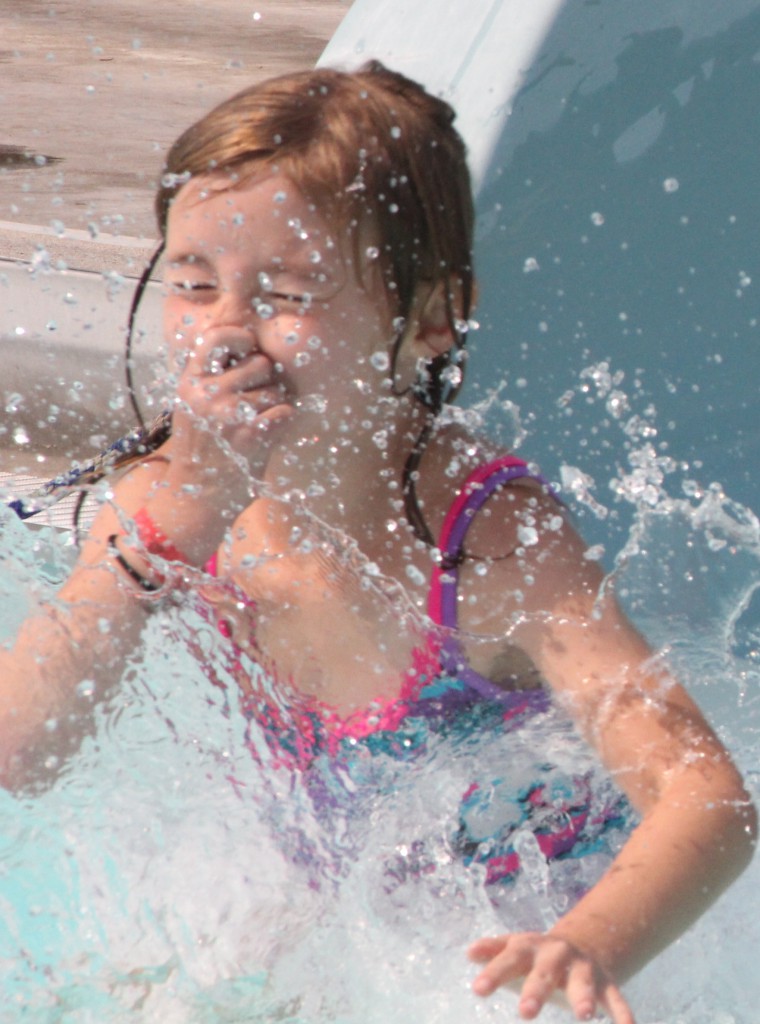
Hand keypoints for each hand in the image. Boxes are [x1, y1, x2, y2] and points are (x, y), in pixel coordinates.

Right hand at [171, 324, 292, 472]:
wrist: (195, 496)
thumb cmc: (200, 449)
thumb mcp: (189, 407)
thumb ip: (208, 378)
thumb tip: (243, 348)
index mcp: (190, 383)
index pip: (216, 337)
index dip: (240, 337)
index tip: (249, 348)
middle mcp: (208, 393)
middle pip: (260, 363)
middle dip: (266, 380)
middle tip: (256, 401)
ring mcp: (230, 413)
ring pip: (276, 390)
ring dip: (275, 405)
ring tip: (257, 423)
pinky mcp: (252, 433)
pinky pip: (285, 410)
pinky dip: (283, 421)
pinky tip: (269, 433)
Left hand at [468, 932, 634, 1022]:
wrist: (579, 945)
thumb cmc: (535, 956)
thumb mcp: (514, 949)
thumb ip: (493, 950)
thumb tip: (470, 953)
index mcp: (530, 947)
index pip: (509, 959)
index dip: (494, 974)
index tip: (477, 990)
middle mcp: (558, 955)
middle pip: (545, 972)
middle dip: (536, 991)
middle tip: (525, 1013)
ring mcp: (583, 968)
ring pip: (584, 982)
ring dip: (583, 997)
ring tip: (583, 1015)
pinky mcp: (606, 983)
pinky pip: (616, 998)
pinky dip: (622, 1012)